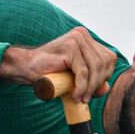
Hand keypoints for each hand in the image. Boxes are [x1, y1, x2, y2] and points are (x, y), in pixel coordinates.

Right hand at [0, 27, 115, 102]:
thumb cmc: (49, 73)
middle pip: (105, 62)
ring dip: (90, 88)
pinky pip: (83, 72)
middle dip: (98, 83)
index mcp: (86, 38)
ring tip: (81, 98)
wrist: (25, 68)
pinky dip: (82, 87)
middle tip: (86, 97)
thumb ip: (91, 82)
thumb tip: (106, 88)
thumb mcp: (74, 78)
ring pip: (95, 67)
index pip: (108, 58)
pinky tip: (76, 96)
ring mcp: (76, 39)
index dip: (105, 76)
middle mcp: (82, 35)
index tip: (93, 90)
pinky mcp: (70, 48)